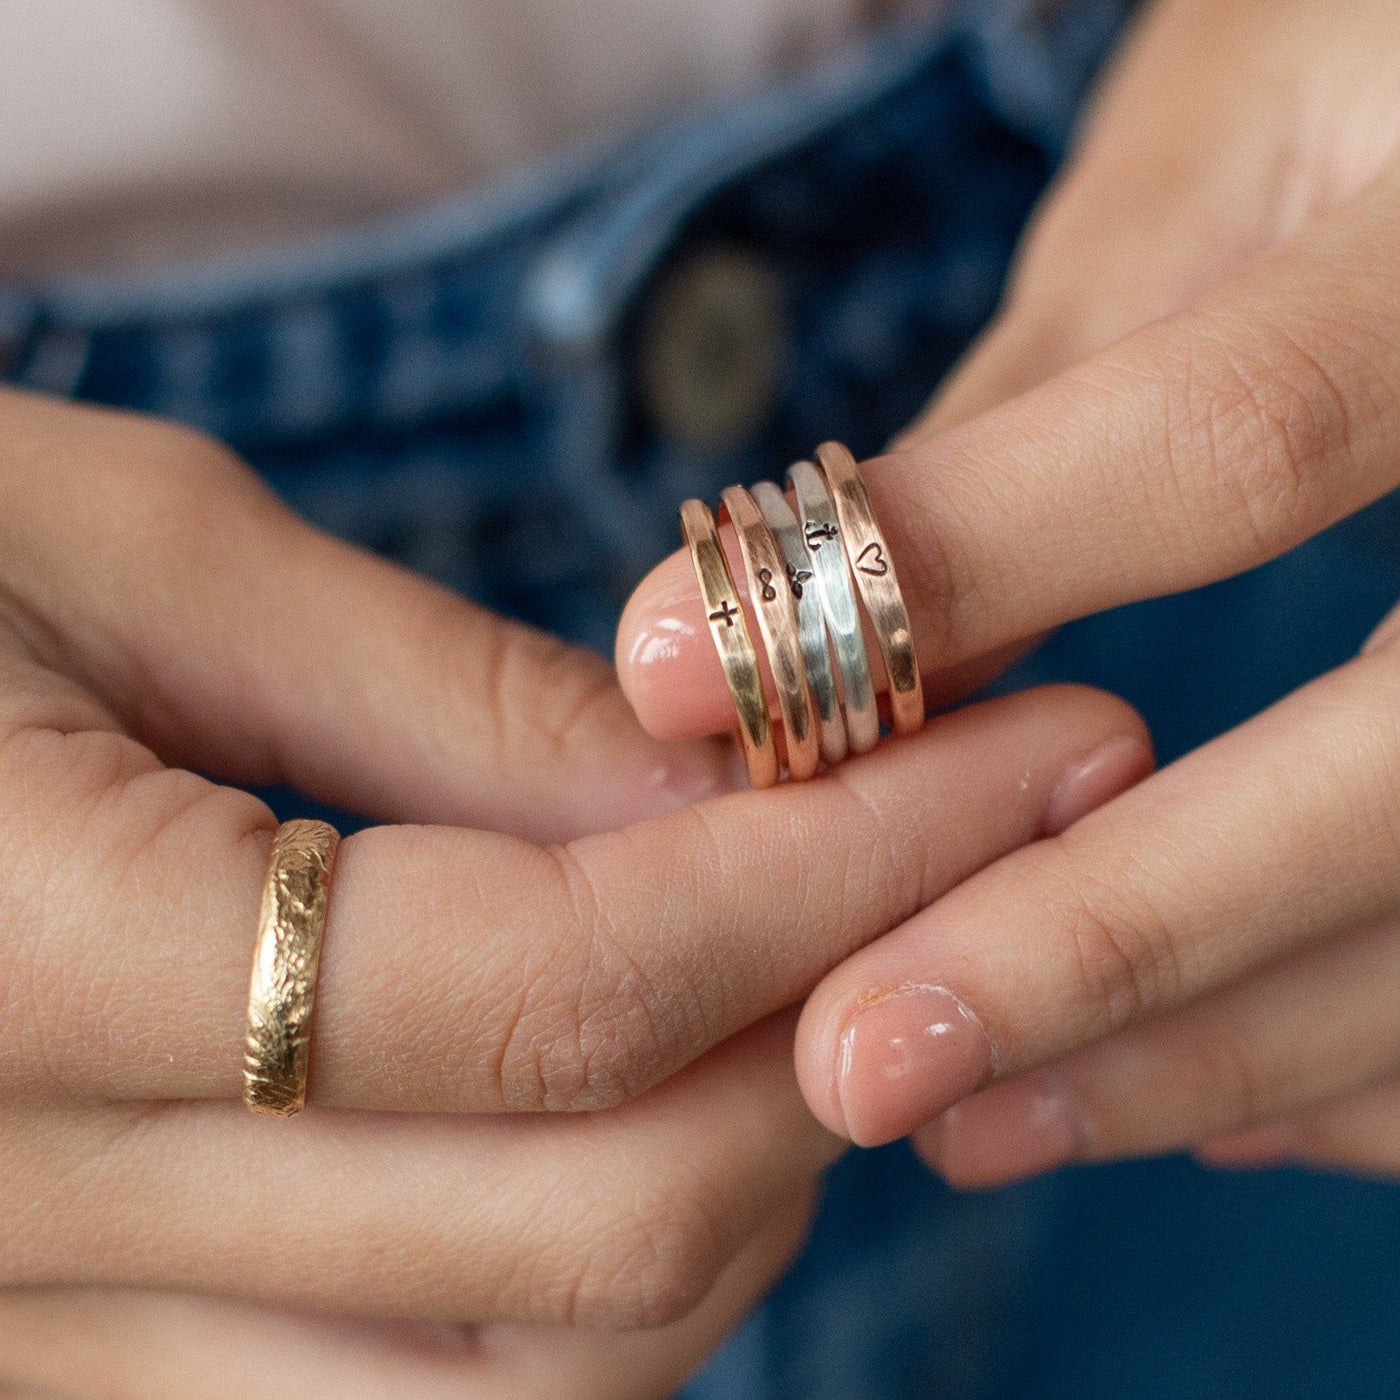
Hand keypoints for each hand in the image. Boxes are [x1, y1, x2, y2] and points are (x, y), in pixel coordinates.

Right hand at [0, 388, 1144, 1394]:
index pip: (569, 980)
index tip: (1039, 752)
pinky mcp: (98, 1373)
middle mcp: (29, 1234)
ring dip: (748, 1170)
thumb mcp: (139, 554)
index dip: (844, 862)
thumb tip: (725, 795)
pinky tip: (665, 1094)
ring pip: (554, 1375)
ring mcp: (60, 1351)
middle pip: (607, 1220)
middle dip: (841, 1018)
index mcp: (23, 961)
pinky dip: (607, 1268)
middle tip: (955, 844)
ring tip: (822, 968)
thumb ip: (447, 706)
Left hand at [616, 0, 1399, 1184]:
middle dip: (1104, 946)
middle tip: (855, 1068)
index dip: (962, 569)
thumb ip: (1036, 422)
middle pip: (1399, 766)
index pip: (1241, 444)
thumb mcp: (1209, 177)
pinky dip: (1359, 1058)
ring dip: (1212, 1047)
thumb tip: (822, 637)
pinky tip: (1192, 1099)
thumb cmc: (1370, 75)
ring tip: (965, 1116)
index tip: (677, 683)